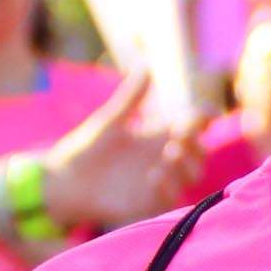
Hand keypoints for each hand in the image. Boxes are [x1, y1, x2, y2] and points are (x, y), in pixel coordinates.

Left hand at [41, 67, 207, 233]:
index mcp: (157, 137)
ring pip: (192, 175)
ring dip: (188, 163)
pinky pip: (171, 198)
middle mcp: (163, 159)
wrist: (62, 183)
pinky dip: (168, 186)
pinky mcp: (150, 204)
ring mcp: (160, 182)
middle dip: (197, 143)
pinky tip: (154, 174)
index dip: (203, 120)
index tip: (207, 113)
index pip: (191, 127)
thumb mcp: (109, 121)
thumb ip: (131, 98)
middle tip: (183, 135)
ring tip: (171, 153)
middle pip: (199, 152)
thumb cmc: (85, 150)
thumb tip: (147, 67)